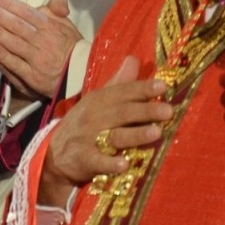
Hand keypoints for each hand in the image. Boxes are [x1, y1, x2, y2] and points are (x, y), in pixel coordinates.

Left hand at [0, 0, 80, 102]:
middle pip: (16, 25)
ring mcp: (36, 59)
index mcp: (50, 26)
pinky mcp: (32, 77)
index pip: (25, 12)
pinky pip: (14, 64)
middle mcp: (42, 41)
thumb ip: (57, 8)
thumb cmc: (71, 47)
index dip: (6, 3)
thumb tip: (54, 2)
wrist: (80, 75)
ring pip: (13, 43)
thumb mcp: (67, 23)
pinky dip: (2, 54)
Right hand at [39, 57, 172, 207]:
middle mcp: (94, 117)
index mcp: (99, 100)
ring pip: (115, 136)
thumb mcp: (98, 101)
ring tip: (156, 133)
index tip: (163, 86)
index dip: (142, 88)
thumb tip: (134, 59)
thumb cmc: (85, 124)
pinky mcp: (83, 160)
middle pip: (123, 112)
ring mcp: (88, 139)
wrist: (56, 154)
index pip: (122, 92)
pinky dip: (109, 164)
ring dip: (135, 135)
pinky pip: (97, 162)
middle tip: (168, 111)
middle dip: (145, 111)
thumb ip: (119, 83)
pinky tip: (124, 165)